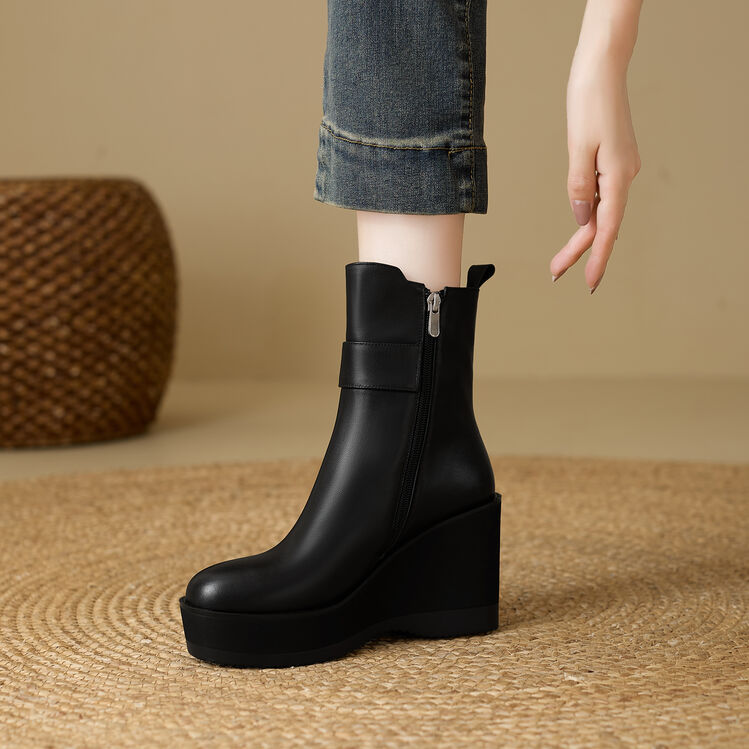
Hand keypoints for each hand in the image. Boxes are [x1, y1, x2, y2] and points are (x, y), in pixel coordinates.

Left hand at [550, 54, 640, 292]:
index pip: (607, 228)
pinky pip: (599, 195)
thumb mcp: (579, 147)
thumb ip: (578, 185)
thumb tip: (581, 216)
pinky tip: (577, 224)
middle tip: (555, 274)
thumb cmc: (589, 102)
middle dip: (578, 252)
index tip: (590, 283)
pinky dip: (586, 213)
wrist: (601, 69)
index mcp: (618, 175)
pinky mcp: (612, 161)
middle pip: (601, 224)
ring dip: (580, 236)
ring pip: (600, 212)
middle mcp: (623, 175)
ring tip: (559, 261)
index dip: (597, 257)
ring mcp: (619, 168)